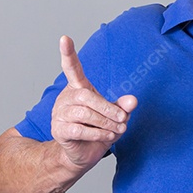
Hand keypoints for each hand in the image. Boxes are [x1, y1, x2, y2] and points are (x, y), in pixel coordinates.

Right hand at [51, 36, 137, 169]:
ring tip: (117, 129)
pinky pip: (78, 129)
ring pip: (84, 113)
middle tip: (123, 119)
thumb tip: (133, 100)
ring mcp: (59, 114)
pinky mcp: (58, 130)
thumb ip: (123, 106)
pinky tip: (107, 136)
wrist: (84, 154)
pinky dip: (97, 133)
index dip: (68, 54)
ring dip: (105, 122)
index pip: (71, 68)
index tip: (64, 38)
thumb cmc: (99, 130)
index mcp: (79, 89)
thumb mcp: (116, 116)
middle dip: (108, 108)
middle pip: (86, 97)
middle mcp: (66, 98)